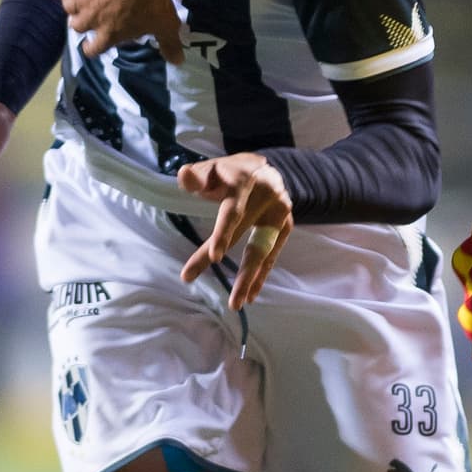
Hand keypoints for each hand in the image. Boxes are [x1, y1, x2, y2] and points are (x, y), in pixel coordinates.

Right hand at [51, 0, 185, 64]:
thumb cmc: (154, 3)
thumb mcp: (165, 27)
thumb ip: (169, 46)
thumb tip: (178, 62)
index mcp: (109, 36)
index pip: (92, 50)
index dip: (91, 47)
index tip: (92, 44)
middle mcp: (90, 22)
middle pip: (76, 27)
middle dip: (82, 22)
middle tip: (91, 14)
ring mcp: (81, 2)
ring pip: (68, 7)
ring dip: (73, 4)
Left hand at [176, 153, 293, 308]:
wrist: (261, 168)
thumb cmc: (228, 173)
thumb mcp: (211, 169)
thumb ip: (197, 176)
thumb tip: (183, 176)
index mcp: (245, 183)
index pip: (233, 212)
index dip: (224, 234)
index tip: (215, 258)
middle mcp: (268, 198)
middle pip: (250, 239)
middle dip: (239, 272)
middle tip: (230, 301)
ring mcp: (281, 212)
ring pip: (264, 250)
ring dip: (252, 279)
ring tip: (238, 303)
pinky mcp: (287, 225)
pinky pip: (272, 253)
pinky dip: (261, 274)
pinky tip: (250, 294)